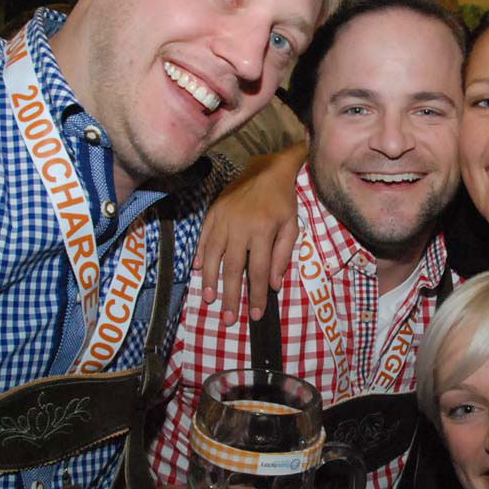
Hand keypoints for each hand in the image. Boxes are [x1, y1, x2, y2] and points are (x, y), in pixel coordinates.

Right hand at [193, 144, 302, 324]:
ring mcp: (224, 219)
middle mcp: (240, 226)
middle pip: (233, 268)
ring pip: (213, 255)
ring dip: (209, 279)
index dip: (257, 294)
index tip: (256, 314)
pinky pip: (203, 238)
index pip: (259, 270)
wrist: (267, 169)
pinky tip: (196, 271)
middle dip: (231, 295)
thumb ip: (282, 255)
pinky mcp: (213, 212)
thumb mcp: (291, 226)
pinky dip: (199, 255)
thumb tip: (273, 284)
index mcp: (263, 230)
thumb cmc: (283, 201)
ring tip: (209, 299)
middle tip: (228, 319)